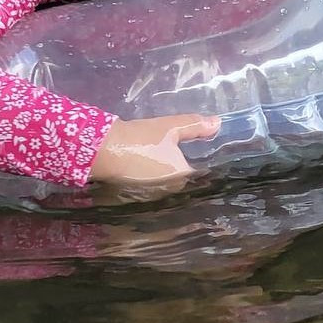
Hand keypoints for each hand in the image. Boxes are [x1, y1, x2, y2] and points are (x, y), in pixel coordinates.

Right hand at [90, 114, 219, 186]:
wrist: (104, 150)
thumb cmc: (142, 139)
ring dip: (169, 182)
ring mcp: (154, 199)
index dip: (203, 168)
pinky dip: (155, 185)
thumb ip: (195, 126)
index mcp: (183, 178)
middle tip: (185, 161)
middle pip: (185, 186)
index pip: (200, 176)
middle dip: (186, 176)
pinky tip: (151, 173)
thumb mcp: (170, 127)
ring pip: (169, 191)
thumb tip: (218, 123)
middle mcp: (172, 194)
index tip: (204, 159)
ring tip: (169, 167)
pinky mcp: (138, 199)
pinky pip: (154, 194)